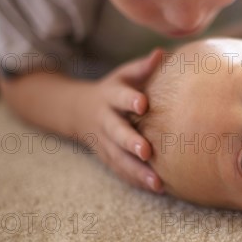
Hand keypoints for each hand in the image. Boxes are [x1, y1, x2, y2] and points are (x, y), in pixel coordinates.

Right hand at [76, 48, 163, 192]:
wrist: (79, 110)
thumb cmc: (115, 88)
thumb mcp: (124, 75)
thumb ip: (143, 67)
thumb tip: (163, 52)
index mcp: (110, 95)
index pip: (119, 96)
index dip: (130, 100)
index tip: (144, 104)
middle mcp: (105, 120)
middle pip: (116, 132)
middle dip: (130, 142)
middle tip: (147, 151)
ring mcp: (104, 141)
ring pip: (117, 158)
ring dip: (136, 171)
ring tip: (156, 183)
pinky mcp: (106, 157)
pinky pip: (120, 171)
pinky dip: (135, 180)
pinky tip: (155, 188)